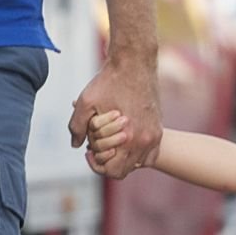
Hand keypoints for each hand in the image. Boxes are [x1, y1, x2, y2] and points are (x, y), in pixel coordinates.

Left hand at [68, 53, 160, 178]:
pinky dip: (138, 153)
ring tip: (112, 144)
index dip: (96, 165)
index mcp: (129, 138)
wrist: (135, 63)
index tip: (88, 151)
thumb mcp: (85, 103)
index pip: (113, 171)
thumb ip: (76, 126)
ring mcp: (155, 135)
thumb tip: (76, 145)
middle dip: (109, 162)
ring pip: (139, 163)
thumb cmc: (109, 81)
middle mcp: (145, 140)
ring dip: (124, 159)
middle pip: (125, 170)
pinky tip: (126, 141)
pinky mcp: (159, 128)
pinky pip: (151, 154)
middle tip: (97, 146)